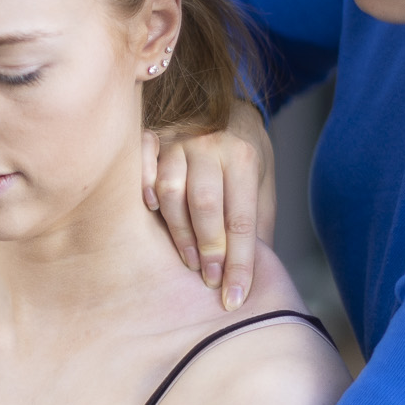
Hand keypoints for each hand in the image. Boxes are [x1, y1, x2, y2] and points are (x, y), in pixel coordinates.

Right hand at [143, 103, 275, 310]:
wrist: (230, 107)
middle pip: (205, 204)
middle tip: (210, 281)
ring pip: (171, 190)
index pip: (241, 220)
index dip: (240, 263)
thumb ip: (256, 225)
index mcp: (244, 157)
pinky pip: (142, 161)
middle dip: (209, 249)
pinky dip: (144, 185)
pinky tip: (151, 210)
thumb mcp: (262, 188)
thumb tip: (255, 276)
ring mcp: (179, 140)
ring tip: (189, 260)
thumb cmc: (245, 158)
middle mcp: (211, 144)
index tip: (235, 297)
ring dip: (179, 231)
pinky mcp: (154, 137)